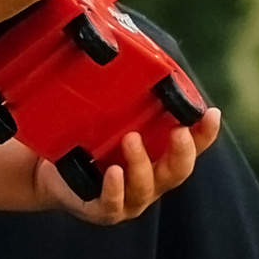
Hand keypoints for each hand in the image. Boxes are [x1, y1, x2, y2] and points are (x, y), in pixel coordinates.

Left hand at [33, 109, 220, 223]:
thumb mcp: (108, 116)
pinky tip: (113, 173)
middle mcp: (150, 180)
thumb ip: (127, 96)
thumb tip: (128, 48)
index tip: (211, 114)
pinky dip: (115, 189)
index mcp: (159, 157)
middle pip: (177, 171)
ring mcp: (128, 199)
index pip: (192, 146)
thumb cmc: (85, 141)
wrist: (47, 171)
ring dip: (141, 164)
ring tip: (131, 139)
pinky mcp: (101, 209)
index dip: (205, 133)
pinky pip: (112, 204)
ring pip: (144, 188)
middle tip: (178, 132)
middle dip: (182, 153)